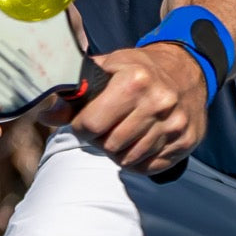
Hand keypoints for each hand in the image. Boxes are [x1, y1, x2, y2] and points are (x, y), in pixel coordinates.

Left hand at [69, 42, 207, 177]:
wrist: (188, 69)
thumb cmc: (141, 69)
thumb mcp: (108, 68)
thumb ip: (75, 92)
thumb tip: (46, 116)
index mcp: (134, 80)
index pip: (90, 124)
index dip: (82, 125)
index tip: (88, 119)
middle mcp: (158, 102)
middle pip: (109, 145)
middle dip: (101, 139)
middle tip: (108, 126)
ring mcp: (175, 124)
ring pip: (128, 160)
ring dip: (120, 151)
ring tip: (125, 131)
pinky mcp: (187, 141)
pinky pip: (149, 167)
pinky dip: (140, 160)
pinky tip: (141, 140)